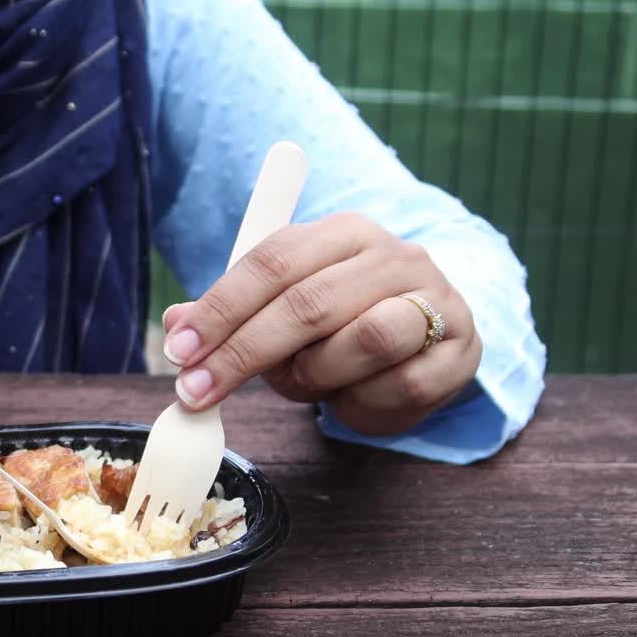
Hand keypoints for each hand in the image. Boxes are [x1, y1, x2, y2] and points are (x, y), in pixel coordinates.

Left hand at [161, 212, 482, 435]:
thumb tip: (175, 325)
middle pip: (309, 303)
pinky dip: (359, 403)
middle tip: (197, 392)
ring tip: (300, 384)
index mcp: (342, 232)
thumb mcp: (283, 306)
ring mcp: (435, 301)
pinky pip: (399, 386)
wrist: (431, 336)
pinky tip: (349, 399)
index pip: (272, 260)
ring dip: (314, 375)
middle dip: (243, 353)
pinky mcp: (460, 353)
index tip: (179, 351)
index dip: (221, 307)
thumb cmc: (342, 321)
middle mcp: (394, 256)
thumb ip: (233, 312)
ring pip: (365, 339)